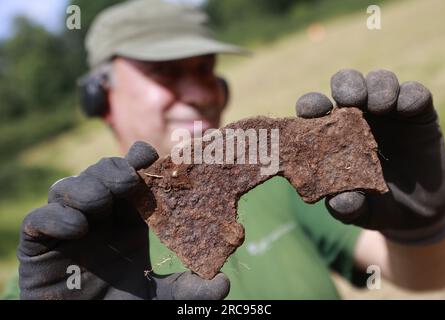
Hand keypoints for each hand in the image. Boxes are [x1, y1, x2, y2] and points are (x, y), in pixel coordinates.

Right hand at [18, 141, 229, 299]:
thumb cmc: (123, 307)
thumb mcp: (161, 298)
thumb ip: (189, 290)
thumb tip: (222, 284)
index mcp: (127, 219)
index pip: (131, 177)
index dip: (138, 162)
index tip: (151, 156)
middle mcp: (98, 216)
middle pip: (99, 174)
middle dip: (112, 170)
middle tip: (128, 181)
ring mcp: (68, 227)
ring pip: (67, 188)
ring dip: (85, 188)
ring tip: (101, 203)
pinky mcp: (40, 244)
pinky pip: (40, 219)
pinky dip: (56, 217)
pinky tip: (78, 228)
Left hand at [295, 69, 444, 243]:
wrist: (415, 213)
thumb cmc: (373, 206)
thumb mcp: (357, 212)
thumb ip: (346, 207)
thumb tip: (339, 201)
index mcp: (331, 133)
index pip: (314, 108)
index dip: (311, 105)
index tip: (314, 112)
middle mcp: (356, 115)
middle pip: (346, 84)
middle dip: (347, 85)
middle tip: (352, 99)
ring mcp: (387, 112)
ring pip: (379, 80)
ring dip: (378, 86)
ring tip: (381, 106)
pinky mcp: (417, 114)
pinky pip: (414, 93)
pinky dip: (409, 95)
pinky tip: (405, 109)